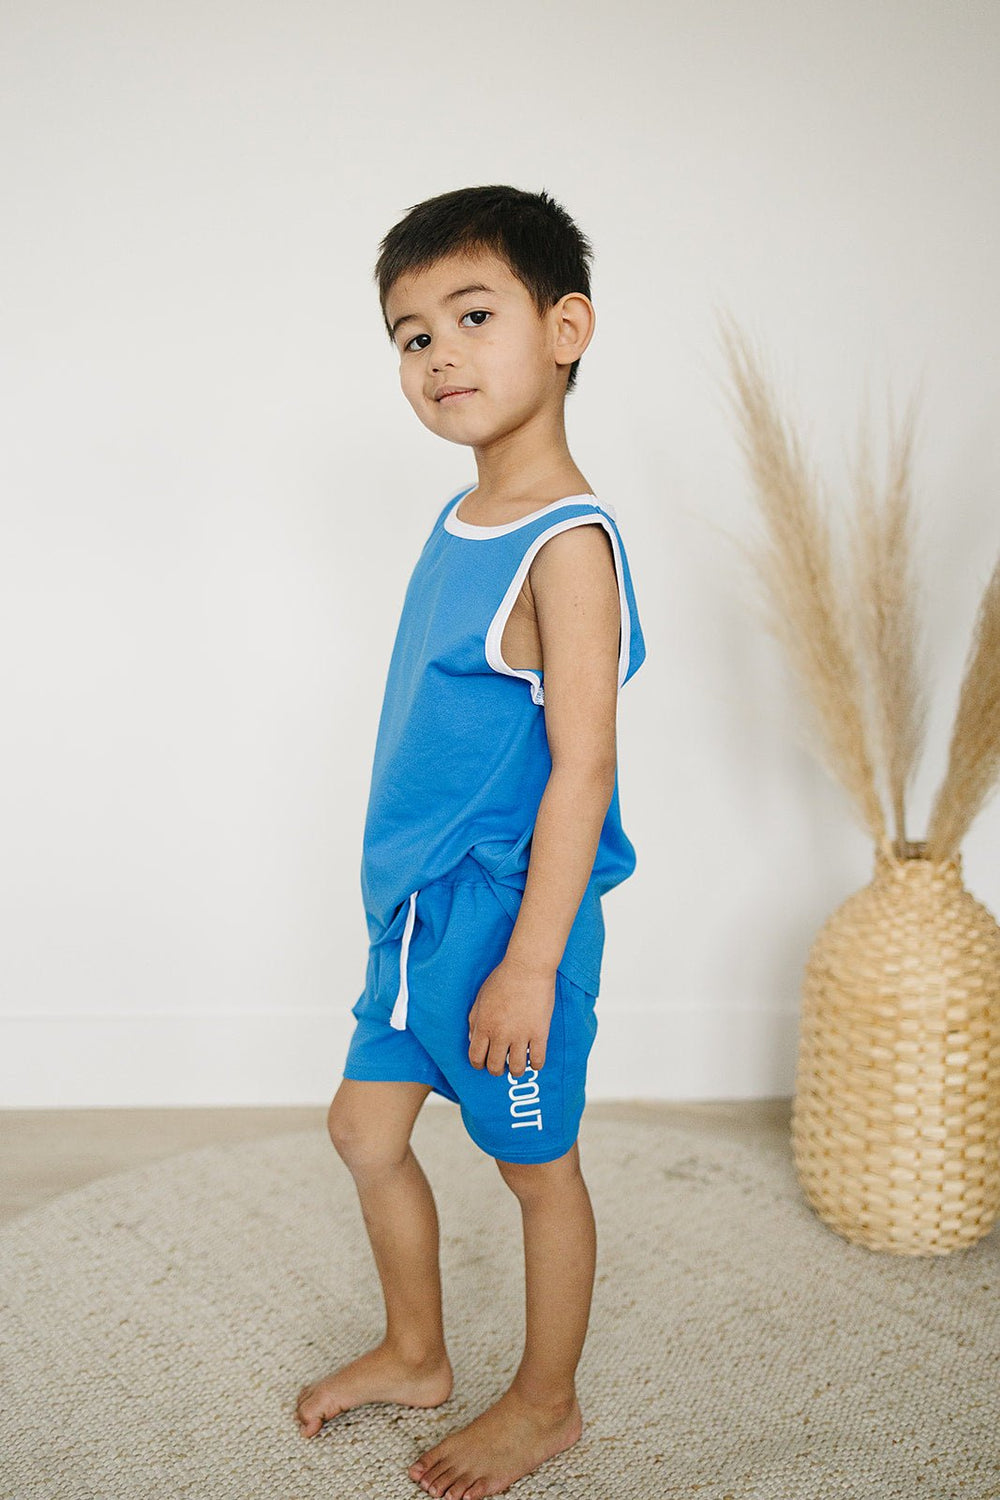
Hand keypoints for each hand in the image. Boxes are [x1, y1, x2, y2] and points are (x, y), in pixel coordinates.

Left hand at [467, 954, 554, 1076]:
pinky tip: (534, 1060)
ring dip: (516, 1071)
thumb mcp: (480, 997)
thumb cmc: (503, 979)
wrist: (527, 968)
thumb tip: (472, 1038)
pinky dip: (536, 1065)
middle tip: (501, 1065)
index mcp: (484, 1026)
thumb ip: (474, 1020)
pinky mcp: (539, 1033)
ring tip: (518, 1064)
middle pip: (495, 1067)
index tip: (483, 1063)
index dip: (478, 1064)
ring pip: (516, 1069)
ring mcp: (520, 1035)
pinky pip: (538, 1060)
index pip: (475, 1057)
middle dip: (496, 1070)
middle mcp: (500, 1034)